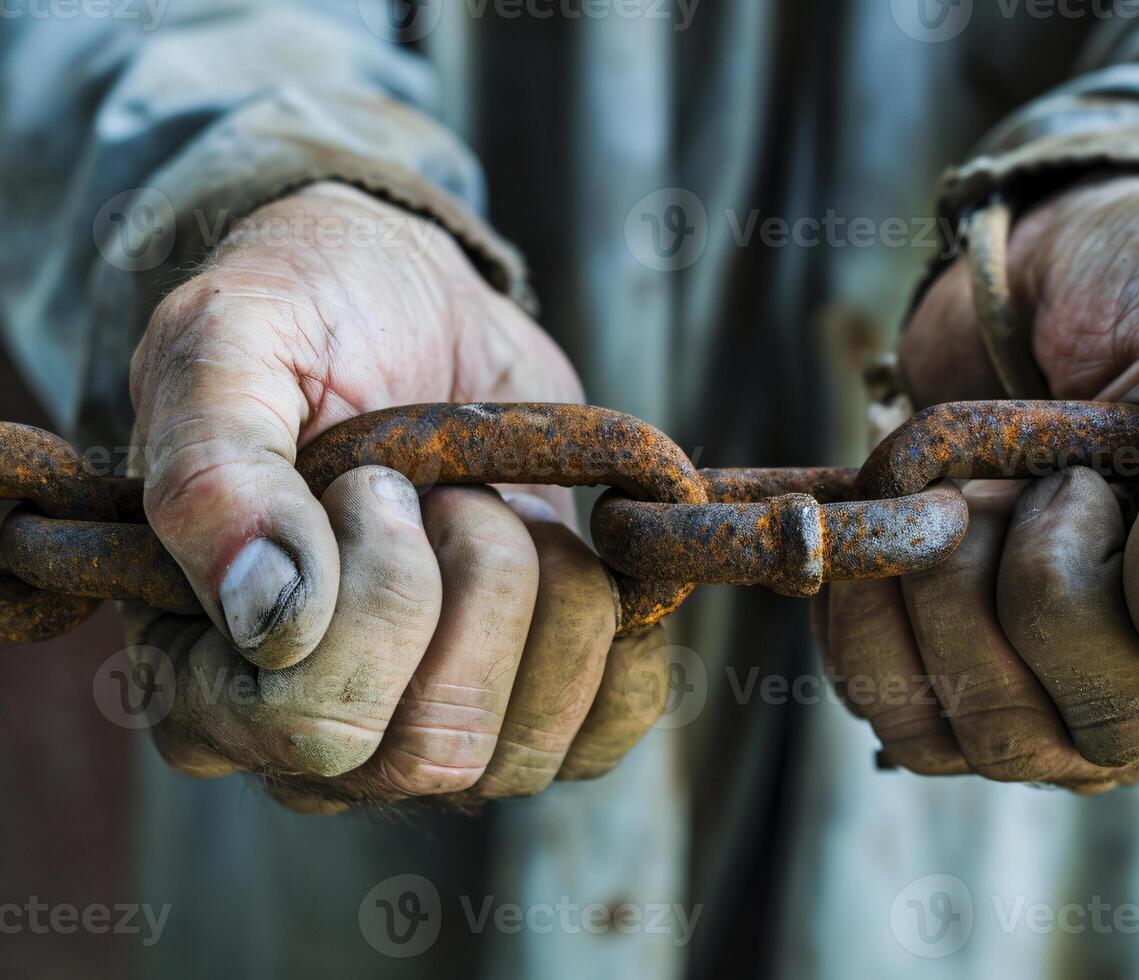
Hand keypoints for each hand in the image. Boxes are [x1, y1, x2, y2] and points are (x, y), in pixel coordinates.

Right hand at [124, 182, 669, 811]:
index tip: (373, 480)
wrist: (416, 308)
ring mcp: (423, 740)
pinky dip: (617, 631)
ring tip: (498, 506)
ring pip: (522, 751)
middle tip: (447, 491)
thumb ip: (213, 473)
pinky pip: (603, 736)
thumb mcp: (229, 345)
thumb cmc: (307, 322)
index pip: (311, 725)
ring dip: (547, 590)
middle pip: (432, 750)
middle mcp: (306, 739)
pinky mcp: (529, 714)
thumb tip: (268, 617)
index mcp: (198, 675)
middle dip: (477, 582)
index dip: (378, 593)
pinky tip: (572, 551)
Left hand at [823, 175, 1138, 789]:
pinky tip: (900, 528)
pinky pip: (874, 698)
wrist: (1058, 271)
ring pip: (936, 728)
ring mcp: (1042, 700)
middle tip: (1018, 479)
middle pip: (1027, 730)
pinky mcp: (945, 673)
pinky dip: (860, 605)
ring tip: (965, 496)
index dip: (1071, 575)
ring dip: (920, 583)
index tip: (1083, 476)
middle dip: (983, 573)